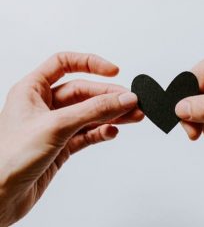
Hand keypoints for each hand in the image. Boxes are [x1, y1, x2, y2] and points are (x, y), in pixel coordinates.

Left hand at [0, 52, 142, 225]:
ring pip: (89, 114)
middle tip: (131, 102)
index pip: (64, 63)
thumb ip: (93, 111)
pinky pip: (87, 133)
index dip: (89, 63)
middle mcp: (44, 106)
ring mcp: (55, 126)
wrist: (0, 198)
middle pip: (84, 92)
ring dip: (112, 115)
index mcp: (33, 90)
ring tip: (133, 116)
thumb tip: (123, 99)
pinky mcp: (62, 145)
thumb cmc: (9, 158)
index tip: (113, 71)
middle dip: (109, 97)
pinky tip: (112, 132)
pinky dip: (101, 132)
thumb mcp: (56, 125)